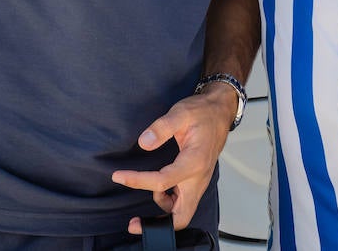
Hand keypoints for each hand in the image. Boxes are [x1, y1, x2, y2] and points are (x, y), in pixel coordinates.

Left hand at [111, 88, 235, 232]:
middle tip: (134, 223)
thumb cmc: (201, 113)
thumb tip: (144, 143)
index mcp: (194, 162)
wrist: (219, 112)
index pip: (162, 182)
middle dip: (158, 225)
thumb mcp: (180, 113)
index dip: (138, 181)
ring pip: (182, 214)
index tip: (119, 176)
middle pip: (181, 217)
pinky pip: (183, 203)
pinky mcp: (196, 182)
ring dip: (162, 212)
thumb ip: (162, 128)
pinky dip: (168, 203)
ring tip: (145, 188)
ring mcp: (199, 183)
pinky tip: (158, 188)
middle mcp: (198, 178)